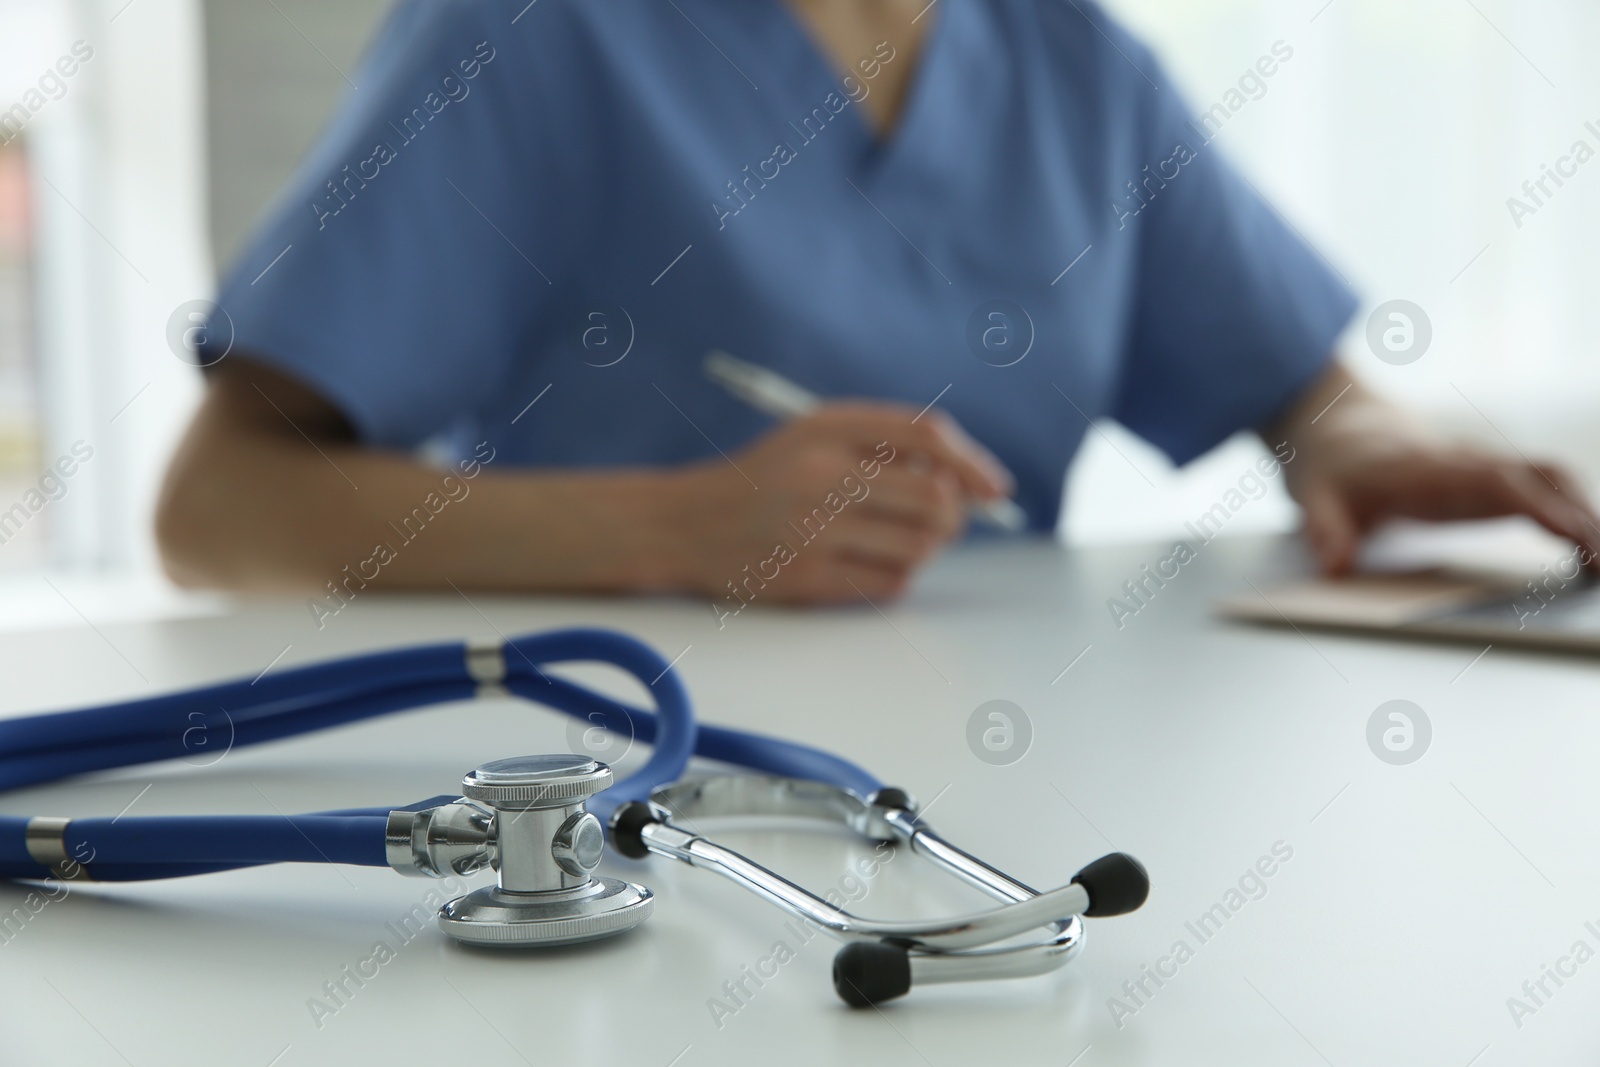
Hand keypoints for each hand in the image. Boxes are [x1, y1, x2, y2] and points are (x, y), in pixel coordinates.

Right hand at [670, 403, 1013, 605]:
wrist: (685, 524)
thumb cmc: (767, 479)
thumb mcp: (815, 438)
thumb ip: (883, 445)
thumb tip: (965, 480)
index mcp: (829, 426)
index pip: (926, 436)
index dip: (972, 464)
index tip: (996, 489)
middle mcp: (821, 473)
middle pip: (934, 499)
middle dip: (954, 517)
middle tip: (943, 522)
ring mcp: (812, 528)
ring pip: (919, 547)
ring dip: (924, 550)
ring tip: (894, 541)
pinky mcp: (806, 577)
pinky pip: (889, 585)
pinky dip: (894, 578)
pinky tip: (865, 565)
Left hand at [1268, 365, 1599, 575]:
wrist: (1341, 431)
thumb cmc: (1332, 470)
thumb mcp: (1313, 499)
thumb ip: (1325, 531)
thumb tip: (1335, 566)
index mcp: (1430, 468)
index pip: (1498, 481)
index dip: (1541, 506)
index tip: (1575, 536)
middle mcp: (1467, 463)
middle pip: (1542, 477)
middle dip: (1582, 516)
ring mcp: (1484, 469)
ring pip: (1552, 479)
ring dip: (1585, 514)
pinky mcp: (1491, 481)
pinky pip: (1545, 490)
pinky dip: (1573, 515)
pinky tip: (1588, 551)